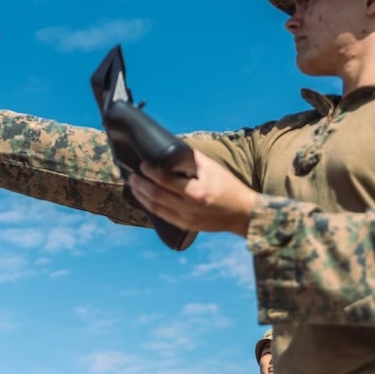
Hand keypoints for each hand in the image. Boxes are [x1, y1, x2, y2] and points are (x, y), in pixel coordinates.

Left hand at [128, 150, 257, 236]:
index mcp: (195, 192)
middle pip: (156, 195)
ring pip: (155, 207)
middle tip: (132, 174)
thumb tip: (173, 147)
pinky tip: (144, 199)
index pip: (164, 180)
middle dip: (140, 184)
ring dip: (141, 196)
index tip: (142, 165)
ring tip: (133, 185)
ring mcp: (186, 219)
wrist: (242, 213)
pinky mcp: (185, 226)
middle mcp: (188, 207)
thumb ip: (191, 158)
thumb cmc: (229, 186)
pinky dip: (149, 206)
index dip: (150, 172)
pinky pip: (162, 216)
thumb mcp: (212, 168)